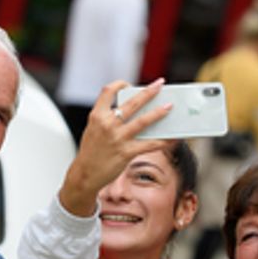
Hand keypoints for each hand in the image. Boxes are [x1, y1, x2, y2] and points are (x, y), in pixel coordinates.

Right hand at [59, 80, 172, 215]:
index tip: (129, 84)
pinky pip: (149, 144)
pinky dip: (163, 141)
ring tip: (169, 107)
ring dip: (158, 113)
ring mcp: (118, 138)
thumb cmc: (90, 152)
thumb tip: (133, 111)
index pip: (108, 91)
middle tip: (160, 84)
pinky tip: (172, 138)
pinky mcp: (126, 153)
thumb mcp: (93, 129)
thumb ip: (108, 118)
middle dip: (149, 92)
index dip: (120, 84)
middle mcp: (107, 125)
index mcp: (97, 116)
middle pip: (132, 103)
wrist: (84, 174)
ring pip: (143, 121)